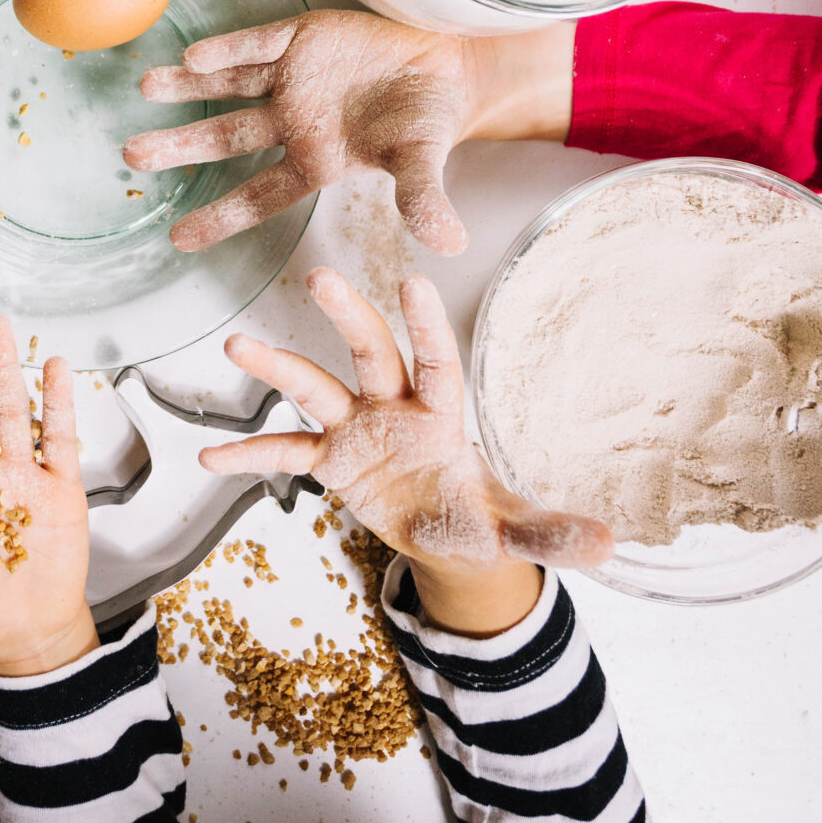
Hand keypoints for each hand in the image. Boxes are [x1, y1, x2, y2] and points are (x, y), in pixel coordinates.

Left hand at [128, 10, 471, 254]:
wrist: (448, 66)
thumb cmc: (428, 121)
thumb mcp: (422, 163)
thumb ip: (422, 199)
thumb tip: (449, 246)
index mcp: (315, 162)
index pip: (259, 196)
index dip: (219, 217)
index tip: (177, 239)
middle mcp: (292, 123)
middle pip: (225, 138)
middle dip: (179, 146)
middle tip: (132, 157)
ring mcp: (291, 79)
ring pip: (227, 86)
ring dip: (184, 88)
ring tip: (143, 88)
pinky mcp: (299, 37)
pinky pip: (256, 43)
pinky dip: (226, 49)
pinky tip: (191, 57)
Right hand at [200, 268, 611, 632]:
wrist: (445, 537)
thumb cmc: (480, 519)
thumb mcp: (514, 532)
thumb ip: (552, 534)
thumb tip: (611, 545)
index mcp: (442, 414)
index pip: (435, 362)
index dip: (425, 326)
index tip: (413, 279)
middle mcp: (395, 408)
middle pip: (370, 353)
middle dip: (349, 316)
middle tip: (320, 277)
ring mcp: (356, 430)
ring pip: (314, 388)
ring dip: (277, 367)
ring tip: (236, 343)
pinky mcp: (329, 459)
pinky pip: (284, 453)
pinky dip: (249, 455)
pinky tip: (210, 454)